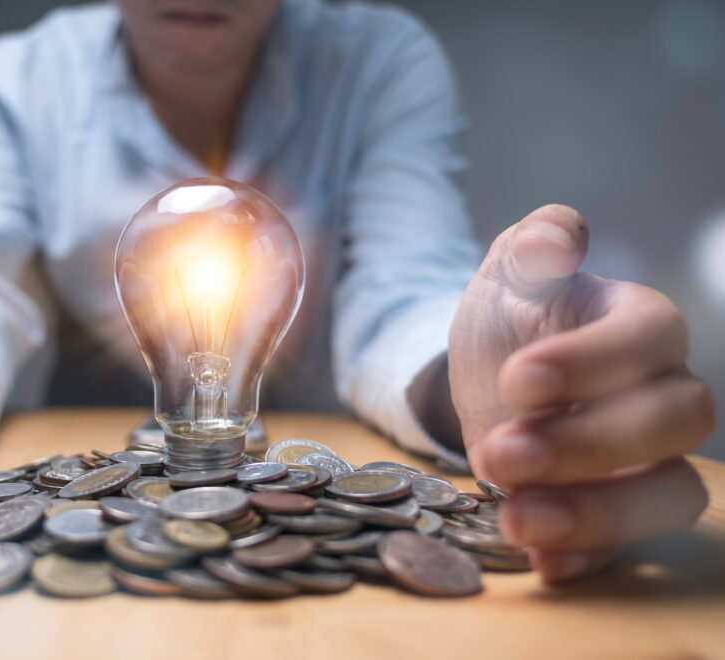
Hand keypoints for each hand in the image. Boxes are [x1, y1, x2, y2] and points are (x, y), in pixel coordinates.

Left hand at [449, 205, 712, 582]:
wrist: (486, 378)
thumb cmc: (512, 317)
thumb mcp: (508, 274)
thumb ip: (532, 248)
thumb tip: (556, 233)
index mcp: (641, 326)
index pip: (650, 340)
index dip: (593, 363)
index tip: (516, 380)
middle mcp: (661, 395)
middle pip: (672, 425)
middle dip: (588, 444)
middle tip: (501, 452)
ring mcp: (647, 463)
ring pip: (670, 497)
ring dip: (596, 513)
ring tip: (515, 516)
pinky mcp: (617, 515)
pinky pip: (626, 548)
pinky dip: (587, 558)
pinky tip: (541, 561)